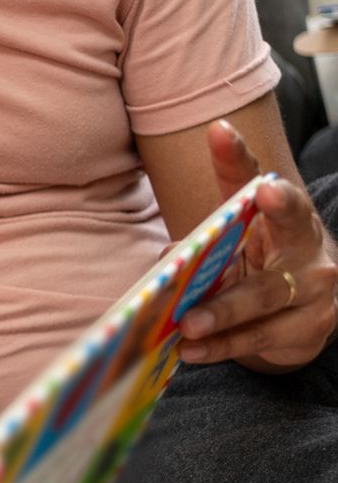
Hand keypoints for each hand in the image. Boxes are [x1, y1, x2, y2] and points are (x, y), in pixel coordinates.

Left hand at [176, 121, 337, 369]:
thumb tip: (166, 260)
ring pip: (266, 296)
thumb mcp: (237, 244)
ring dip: (222, 312)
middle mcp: (307, 243)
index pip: (255, 177)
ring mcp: (316, 287)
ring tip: (186, 324)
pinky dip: (223, 346)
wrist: (308, 309)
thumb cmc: (262, 264)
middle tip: (241, 212)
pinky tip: (192, 351)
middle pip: (288, 227)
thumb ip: (202, 246)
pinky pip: (262, 337)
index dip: (237, 157)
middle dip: (274, 209)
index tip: (218, 132)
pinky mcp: (311, 328)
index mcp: (282, 214)